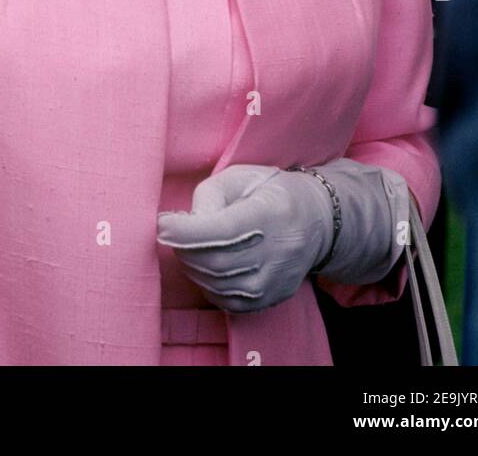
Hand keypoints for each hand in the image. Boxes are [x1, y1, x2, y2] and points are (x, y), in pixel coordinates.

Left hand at [156, 163, 333, 312]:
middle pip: (214, 262)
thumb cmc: (270, 192)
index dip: (185, 231)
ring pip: (216, 285)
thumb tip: (185, 225)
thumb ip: (208, 196)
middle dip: (183, 248)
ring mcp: (275, 282)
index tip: (162, 223)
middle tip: (172, 231)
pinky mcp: (270, 299)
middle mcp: (277, 253)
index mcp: (270, 214)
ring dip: (191, 265)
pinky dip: (206, 283)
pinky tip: (205, 264)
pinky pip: (225, 301)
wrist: (315, 222)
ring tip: (189, 244)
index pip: (221, 231)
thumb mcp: (239, 177)